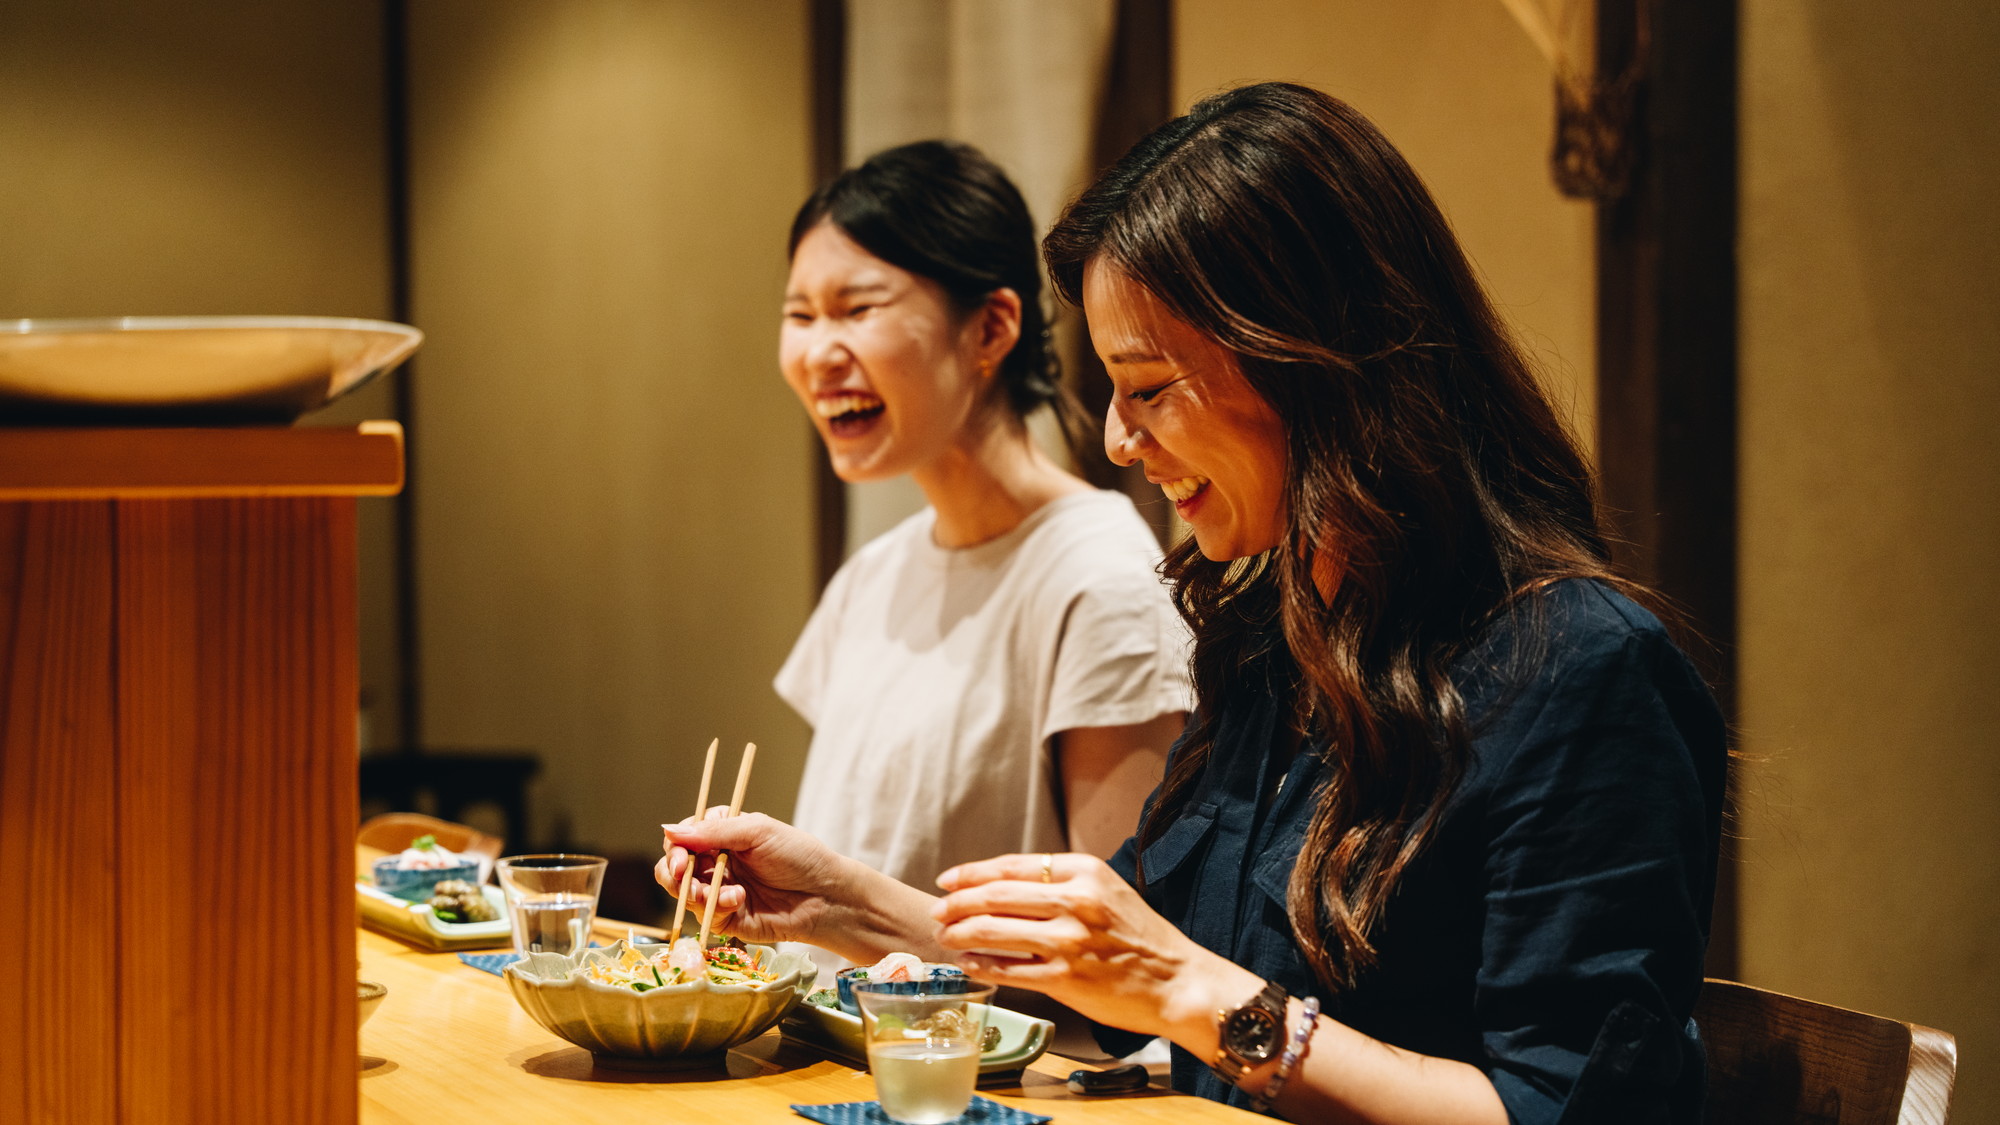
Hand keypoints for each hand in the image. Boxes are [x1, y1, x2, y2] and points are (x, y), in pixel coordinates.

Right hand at [656, 811, 852, 945]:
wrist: (825, 897)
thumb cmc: (800, 856)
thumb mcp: (758, 832)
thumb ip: (714, 831)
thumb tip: (669, 830)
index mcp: (724, 836)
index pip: (684, 837)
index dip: (676, 845)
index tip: (680, 854)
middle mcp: (717, 863)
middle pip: (674, 867)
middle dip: (673, 871)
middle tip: (684, 874)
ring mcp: (720, 891)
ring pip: (683, 893)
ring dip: (693, 891)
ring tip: (712, 892)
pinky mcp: (725, 918)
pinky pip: (703, 915)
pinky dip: (715, 906)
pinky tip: (738, 900)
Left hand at [931, 852, 1254, 1040]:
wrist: (1179, 982)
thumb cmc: (1142, 938)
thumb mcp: (1108, 891)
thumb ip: (1063, 885)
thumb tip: (1004, 887)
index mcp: (1084, 871)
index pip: (1013, 866)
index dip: (973, 873)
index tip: (948, 880)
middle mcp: (1075, 901)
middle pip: (996, 895)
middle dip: (957, 903)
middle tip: (937, 911)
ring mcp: (1069, 941)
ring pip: (994, 931)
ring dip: (960, 933)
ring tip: (945, 936)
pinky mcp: (1066, 979)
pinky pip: (1009, 970)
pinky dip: (982, 964)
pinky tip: (967, 962)